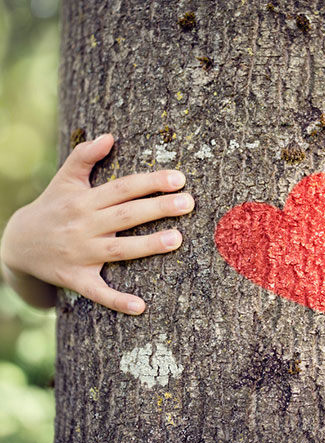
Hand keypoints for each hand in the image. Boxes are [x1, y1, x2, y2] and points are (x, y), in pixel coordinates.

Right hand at [0, 133, 193, 314]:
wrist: (16, 245)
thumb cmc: (52, 207)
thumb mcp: (63, 181)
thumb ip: (84, 157)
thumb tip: (109, 136)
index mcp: (83, 200)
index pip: (122, 188)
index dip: (150, 182)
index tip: (179, 178)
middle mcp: (82, 226)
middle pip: (125, 216)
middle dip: (157, 208)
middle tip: (189, 203)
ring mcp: (79, 254)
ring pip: (118, 250)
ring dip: (147, 246)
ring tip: (177, 239)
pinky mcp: (74, 279)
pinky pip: (98, 292)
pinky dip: (117, 300)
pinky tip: (141, 307)